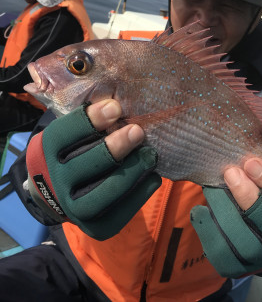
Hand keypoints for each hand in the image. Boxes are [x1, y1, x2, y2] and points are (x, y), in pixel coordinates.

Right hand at [26, 100, 160, 239]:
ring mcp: (73, 210)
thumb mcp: (71, 130)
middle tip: (138, 131)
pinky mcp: (94, 228)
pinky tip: (154, 177)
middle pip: (83, 165)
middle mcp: (56, 182)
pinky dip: (139, 195)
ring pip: (102, 194)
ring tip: (150, 154)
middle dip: (113, 147)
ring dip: (129, 172)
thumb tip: (119, 96)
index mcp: (46, 152)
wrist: (58, 192)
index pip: (63, 135)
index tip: (116, 107)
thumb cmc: (74, 149)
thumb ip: (89, 116)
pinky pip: (118, 215)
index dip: (90, 120)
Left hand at [190, 158, 261, 277]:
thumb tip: (244, 134)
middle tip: (229, 171)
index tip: (251, 161)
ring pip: (246, 241)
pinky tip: (200, 211)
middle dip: (248, 195)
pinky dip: (208, 230)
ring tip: (211, 188)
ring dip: (225, 210)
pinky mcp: (238, 267)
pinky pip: (222, 254)